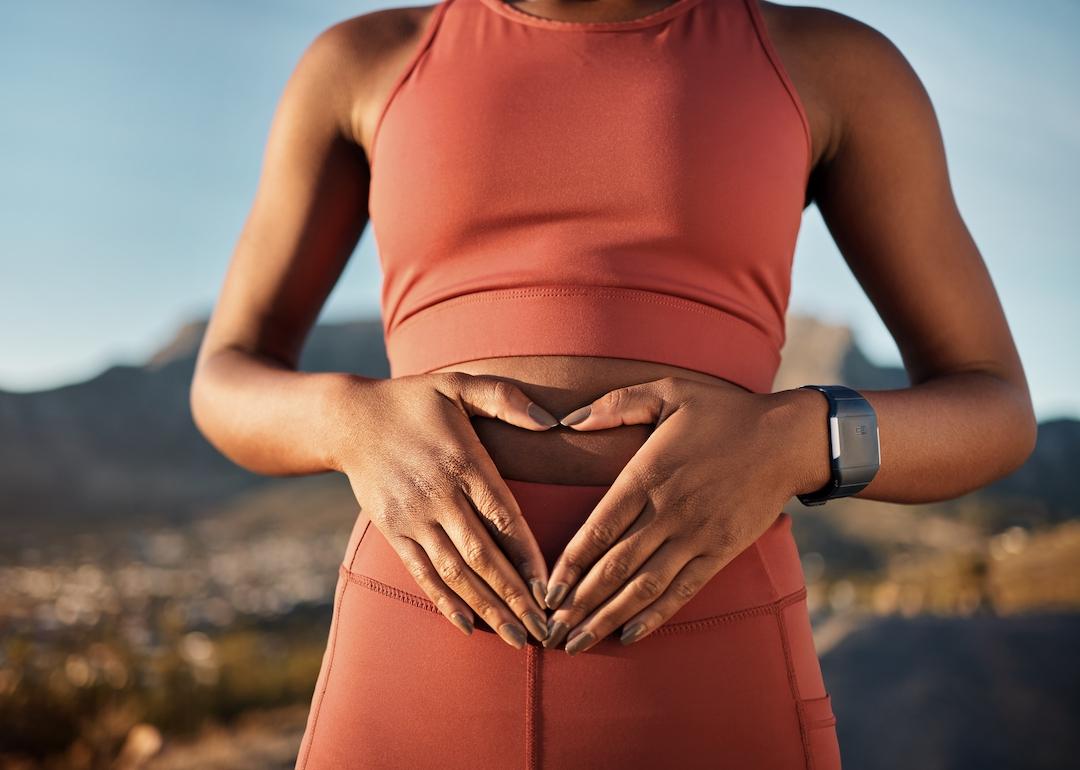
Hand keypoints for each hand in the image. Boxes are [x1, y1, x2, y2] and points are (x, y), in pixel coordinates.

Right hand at [330, 372, 560, 647]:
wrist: (348, 419)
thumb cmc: (414, 400)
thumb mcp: (459, 384)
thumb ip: (505, 398)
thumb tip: (551, 420)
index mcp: (463, 461)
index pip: (504, 517)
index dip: (528, 555)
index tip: (552, 588)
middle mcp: (439, 495)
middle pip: (483, 555)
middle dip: (515, 597)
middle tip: (545, 631)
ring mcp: (413, 517)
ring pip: (455, 572)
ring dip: (487, 608)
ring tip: (517, 639)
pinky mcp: (393, 531)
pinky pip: (422, 572)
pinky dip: (445, 602)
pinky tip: (468, 626)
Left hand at [541, 376, 811, 653]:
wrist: (787, 438)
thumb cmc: (723, 411)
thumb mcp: (667, 391)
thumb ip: (615, 405)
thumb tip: (567, 420)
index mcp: (647, 475)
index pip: (599, 528)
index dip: (570, 564)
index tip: (546, 590)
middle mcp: (668, 512)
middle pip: (614, 566)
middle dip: (579, 603)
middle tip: (550, 631)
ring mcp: (696, 535)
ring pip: (644, 586)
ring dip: (607, 617)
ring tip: (578, 644)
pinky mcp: (720, 551)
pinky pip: (683, 590)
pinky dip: (655, 615)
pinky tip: (630, 635)